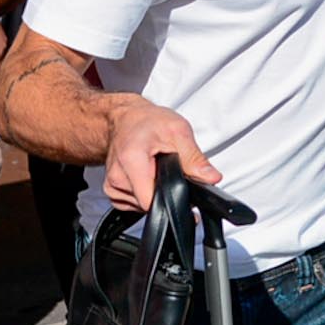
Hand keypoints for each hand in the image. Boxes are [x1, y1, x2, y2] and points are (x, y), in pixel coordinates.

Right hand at [103, 98, 218, 211]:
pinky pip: (134, 203)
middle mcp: (117, 177)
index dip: (173, 199)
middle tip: (169, 169)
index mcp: (131, 160)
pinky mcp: (113, 192)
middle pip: (149, 204)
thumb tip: (212, 177)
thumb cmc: (149, 122)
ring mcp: (112, 187)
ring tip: (156, 169)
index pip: (152, 201)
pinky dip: (145, 192)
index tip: (183, 189)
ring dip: (155, 191)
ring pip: (143, 206)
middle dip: (166, 192)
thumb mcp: (178, 132)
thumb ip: (195, 158)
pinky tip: (148, 176)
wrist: (126, 119)